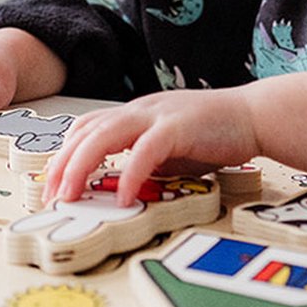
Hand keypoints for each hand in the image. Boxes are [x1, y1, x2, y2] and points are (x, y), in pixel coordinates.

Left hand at [43, 87, 258, 207]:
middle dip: (63, 164)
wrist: (255, 115)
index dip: (65, 153)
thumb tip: (122, 188)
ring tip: (72, 195)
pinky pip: (145, 150)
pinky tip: (123, 196)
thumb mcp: (171, 152)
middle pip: (87, 131)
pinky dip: (129, 173)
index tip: (53, 182)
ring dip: (82, 166)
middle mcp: (140, 110)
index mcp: (136, 115)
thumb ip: (145, 163)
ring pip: (105, 135)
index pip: (87, 128)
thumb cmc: (216, 135)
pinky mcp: (178, 127)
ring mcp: (158, 115)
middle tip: (51, 195)